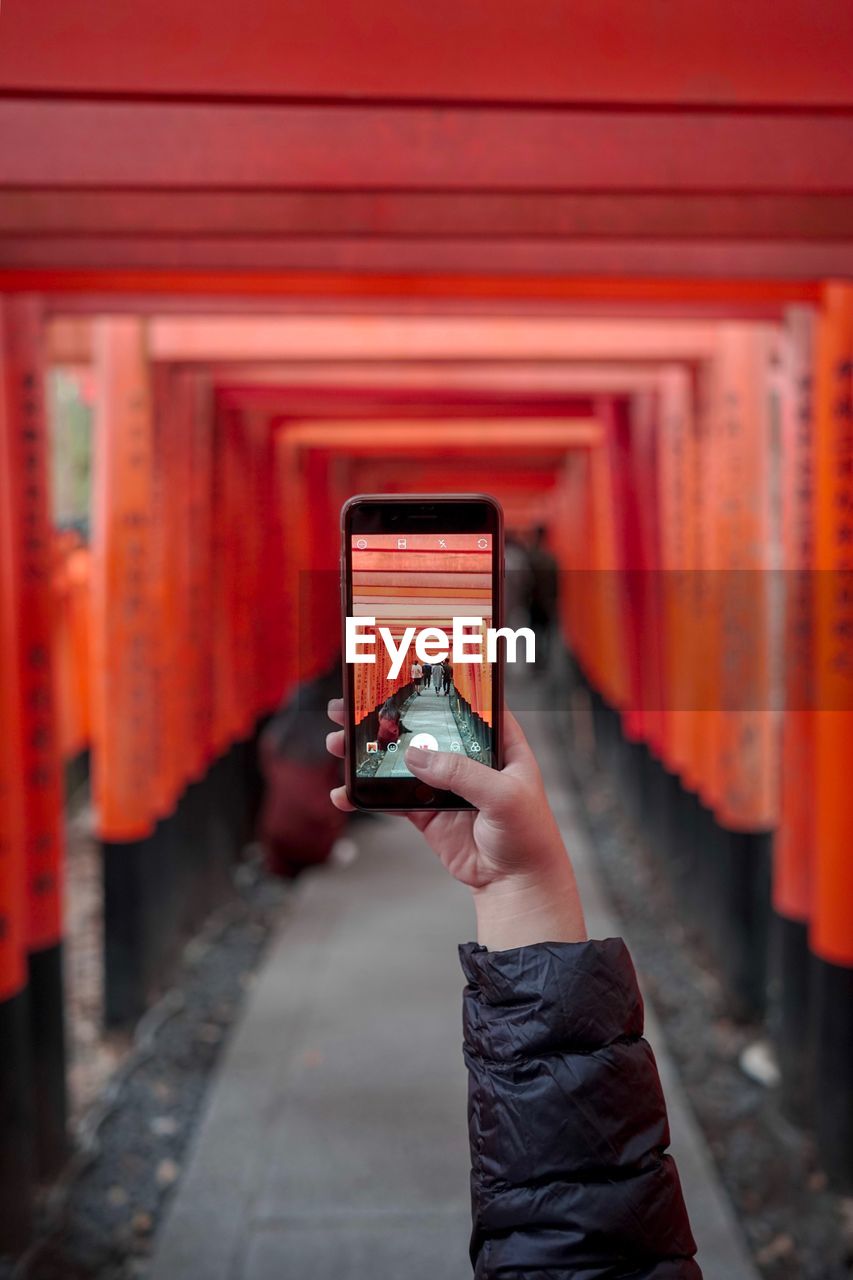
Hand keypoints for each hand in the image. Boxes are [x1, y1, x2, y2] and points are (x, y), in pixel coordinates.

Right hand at [326, 700, 586, 949]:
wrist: (517, 885)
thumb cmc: (529, 836)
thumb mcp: (503, 796)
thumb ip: (461, 774)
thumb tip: (416, 755)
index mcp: (497, 743)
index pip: (465, 703)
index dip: (435, 686)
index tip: (401, 673)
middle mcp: (468, 758)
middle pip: (421, 727)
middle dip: (384, 716)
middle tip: (349, 708)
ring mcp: (444, 785)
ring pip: (401, 760)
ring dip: (369, 752)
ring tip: (338, 744)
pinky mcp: (428, 813)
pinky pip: (392, 798)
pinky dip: (367, 795)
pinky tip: (344, 793)